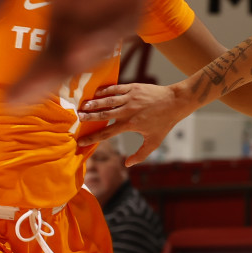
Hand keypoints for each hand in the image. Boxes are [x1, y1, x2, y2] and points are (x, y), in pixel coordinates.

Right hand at [0, 0, 149, 104]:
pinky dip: (107, 29)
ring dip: (80, 56)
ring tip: (55, 73)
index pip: (46, 41)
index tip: (5, 97)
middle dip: (46, 75)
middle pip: (69, 47)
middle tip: (19, 100)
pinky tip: (83, 43)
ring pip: (100, 35)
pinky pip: (126, 11)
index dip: (28, 71)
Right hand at [77, 82, 192, 163]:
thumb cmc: (164, 123)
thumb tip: (128, 165)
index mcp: (130, 125)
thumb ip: (140, 155)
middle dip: (88, 116)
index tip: (80, 141)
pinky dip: (105, 91)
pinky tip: (96, 93)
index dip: (92, 138)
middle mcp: (128, 111)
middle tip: (76, 118)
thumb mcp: (154, 142)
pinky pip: (115, 88)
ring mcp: (130, 98)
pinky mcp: (133, 87)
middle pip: (103, 114)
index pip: (107, 133)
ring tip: (82, 105)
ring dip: (94, 103)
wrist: (176, 102)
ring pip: (107, 100)